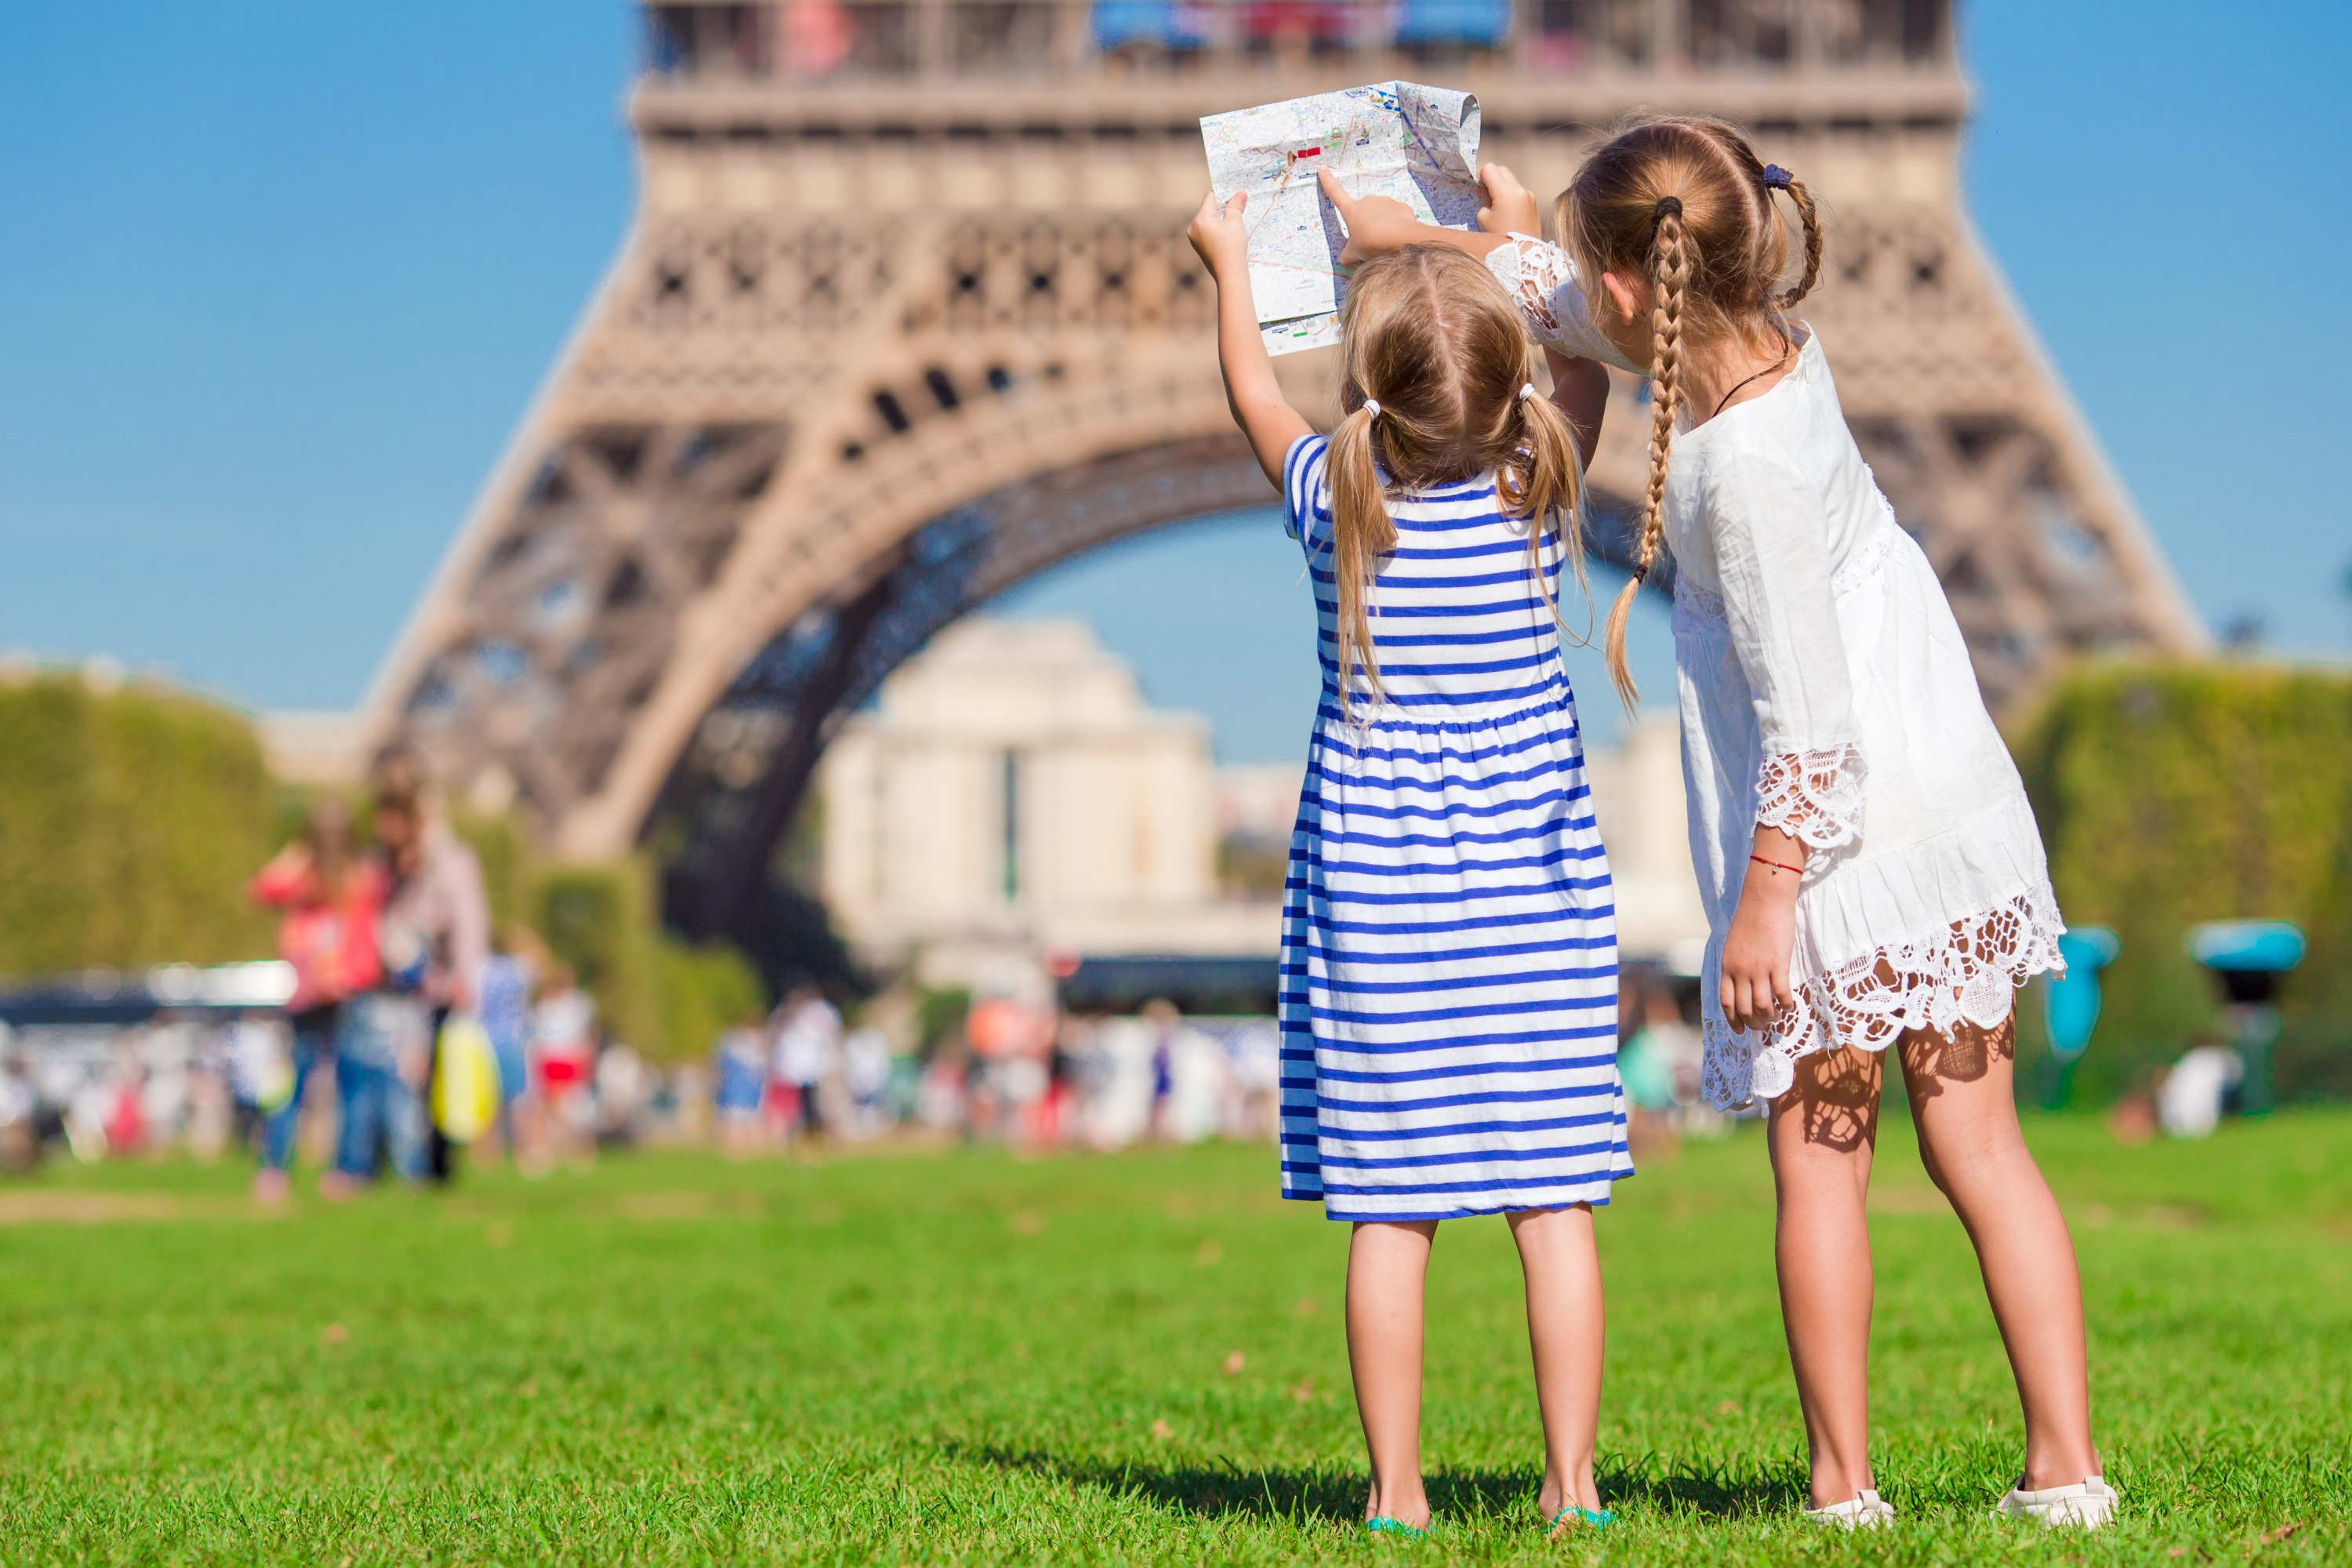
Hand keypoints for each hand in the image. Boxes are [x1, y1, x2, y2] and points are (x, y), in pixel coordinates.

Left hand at [1187, 190, 1250, 278]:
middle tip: (1237, 209)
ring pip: (1207, 221)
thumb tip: (1240, 193)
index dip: (1223, 194)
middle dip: (1221, 208)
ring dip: (1219, 219)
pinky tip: (1227, 235)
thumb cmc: (1232, 247)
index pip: (1210, 198)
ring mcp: (1194, 238)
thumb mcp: (1235, 223)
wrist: (1229, 274)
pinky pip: (1207, 231)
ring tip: (1233, 224)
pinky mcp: (1198, 247)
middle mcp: (1193, 227)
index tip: (1234, 195)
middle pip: (1208, 209)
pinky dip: (1216, 229)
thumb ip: (1235, 205)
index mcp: (1200, 219)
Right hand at [1315, 167, 1422, 263]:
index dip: (1327, 181)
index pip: (1335, 193)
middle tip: (1371, 240)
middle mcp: (1367, 201)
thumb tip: (1343, 259)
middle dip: (1366, 222)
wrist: (1400, 239)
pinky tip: (1398, 235)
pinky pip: (1396, 216)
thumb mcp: (1355, 253)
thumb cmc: (1371, 244)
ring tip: (1386, 240)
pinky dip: (1396, 224)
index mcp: (1352, 211)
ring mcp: (1385, 201)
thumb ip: (1348, 254)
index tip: (1322, 167)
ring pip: (1381, 213)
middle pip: (1363, 211)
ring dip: (1381, 223)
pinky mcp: (1400, 206)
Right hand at [1476, 162, 1540, 235]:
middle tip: (1486, 194)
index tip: (1479, 189)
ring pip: (1511, 180)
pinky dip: (1510, 194)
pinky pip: (1518, 191)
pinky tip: (1508, 211)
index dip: (1481, 176)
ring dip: (1501, 186)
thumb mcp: (1483, 218)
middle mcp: (1519, 189)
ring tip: (1497, 205)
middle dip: (1492, 177)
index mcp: (1506, 192)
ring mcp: (1528, 194)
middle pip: (1501, 169)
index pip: (1489, 168)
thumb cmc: (1500, 238)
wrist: (1523, 252)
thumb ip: (1483, 199)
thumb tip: (1486, 191)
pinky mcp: (1533, 201)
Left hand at [1719, 843, 1803, 1032]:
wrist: (1764, 898)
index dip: (1733, 1020)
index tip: (1740, 1031)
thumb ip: (1734, 964)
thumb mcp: (1732, 944)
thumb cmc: (1750, 918)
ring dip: (1770, 1017)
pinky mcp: (1778, 964)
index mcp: (1727, 966)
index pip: (1726, 1002)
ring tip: (1777, 1018)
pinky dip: (1787, 1004)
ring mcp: (1758, 968)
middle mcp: (1740, 971)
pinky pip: (1782, 993)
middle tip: (1763, 1027)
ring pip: (1763, 1006)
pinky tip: (1790, 1006)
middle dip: (1754, 1023)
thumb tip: (1740, 982)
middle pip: (1744, 1009)